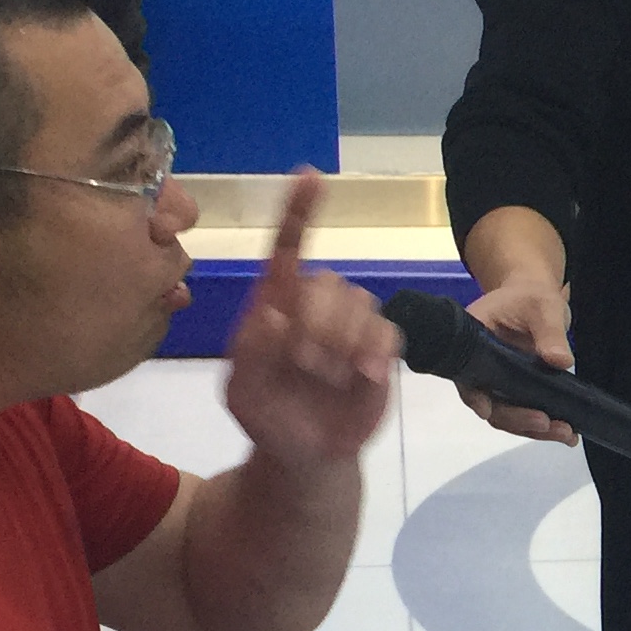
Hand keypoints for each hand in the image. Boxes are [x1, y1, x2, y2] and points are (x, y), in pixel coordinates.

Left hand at [224, 171, 397, 468]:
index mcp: (274, 303)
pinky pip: (387, 332)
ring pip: (359, 302)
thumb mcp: (242, 392)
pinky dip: (373, 354)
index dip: (298, 211)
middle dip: (316, 323)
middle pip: (327, 282)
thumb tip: (275, 314)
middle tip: (304, 365)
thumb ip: (251, 353)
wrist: (306, 455)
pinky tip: (361, 378)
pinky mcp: (381, 348)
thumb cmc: (267, 418)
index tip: (311, 176)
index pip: (286, 248)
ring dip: (341, 343)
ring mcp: (351, 325)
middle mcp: (314, 304)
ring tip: (327, 380)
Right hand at [457, 273, 577, 444]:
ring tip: (566, 434)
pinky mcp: (516, 390)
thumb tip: (560, 361)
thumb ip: (550, 332)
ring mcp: (498, 382)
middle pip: (490, 403)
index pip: (467, 374)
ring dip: (534, 429)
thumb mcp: (543, 306)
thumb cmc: (532, 296)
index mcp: (473, 341)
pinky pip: (524, 412)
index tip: (488, 409)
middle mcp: (480, 367)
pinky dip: (543, 424)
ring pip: (508, 414)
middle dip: (518, 420)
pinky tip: (567, 432)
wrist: (537, 300)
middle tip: (548, 424)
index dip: (475, 395)